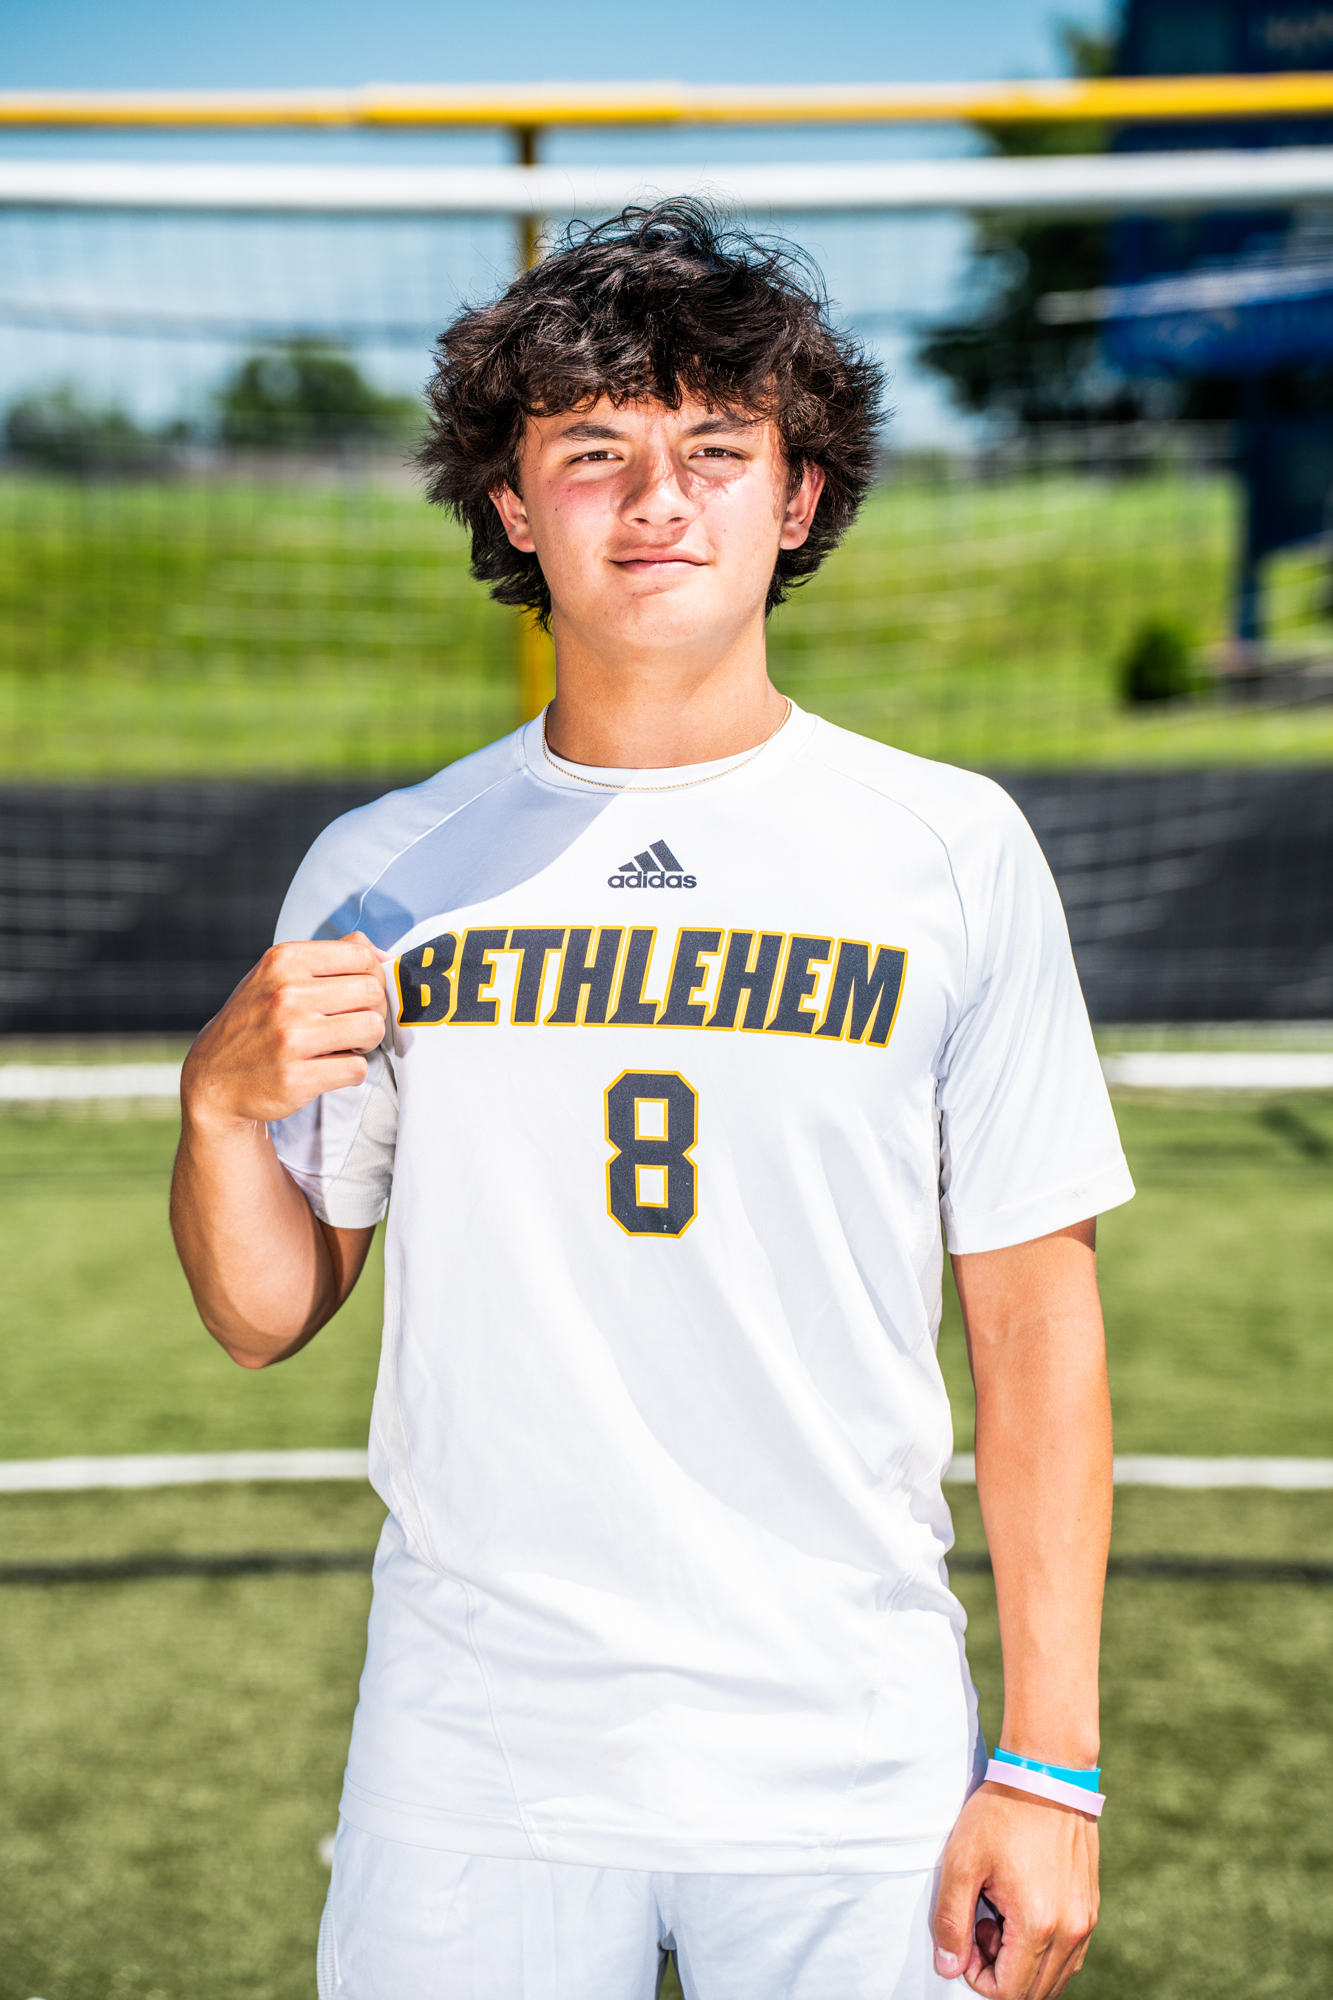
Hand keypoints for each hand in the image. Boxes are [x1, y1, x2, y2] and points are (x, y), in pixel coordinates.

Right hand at [181, 932, 387, 1128]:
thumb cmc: (255, 1023)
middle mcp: (285, 994)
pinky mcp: (295, 1077)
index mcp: (284, 961)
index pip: (362, 956)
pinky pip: (356, 1068)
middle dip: (373, 1011)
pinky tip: (329, 1068)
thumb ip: (328, 957)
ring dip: (366, 1042)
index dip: (373, 977)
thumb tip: (379, 951)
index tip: (362, 994)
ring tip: (345, 1045)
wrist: (214, 1077)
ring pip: (371, 1029)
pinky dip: (351, 1072)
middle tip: (355, 1024)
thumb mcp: (278, 975)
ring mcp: (289, 1037)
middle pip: (372, 993)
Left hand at [933, 1783, 1098, 1997]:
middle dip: (1000, 1971)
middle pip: (1033, 1992)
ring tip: (1001, 1913)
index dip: (978, 1977)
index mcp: (1037, 1926)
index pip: (1008, 1993)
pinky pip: (1069, 1954)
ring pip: (1054, 1977)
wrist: (1048, 1774)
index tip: (967, 1936)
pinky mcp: (1091, 1908)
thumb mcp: (961, 1862)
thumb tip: (949, 1969)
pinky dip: (1044, 1950)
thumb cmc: (1001, 1813)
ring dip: (1022, 1962)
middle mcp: (1071, 1932)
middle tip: (982, 1922)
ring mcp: (1086, 1921)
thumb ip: (951, 1921)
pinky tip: (1022, 1908)